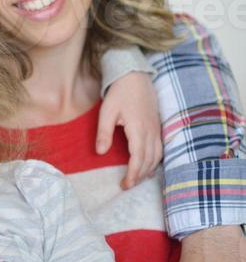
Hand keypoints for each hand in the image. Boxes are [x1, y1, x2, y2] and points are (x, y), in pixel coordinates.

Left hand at [96, 72, 161, 188]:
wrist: (136, 76)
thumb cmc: (120, 92)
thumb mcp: (107, 111)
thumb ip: (104, 132)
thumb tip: (100, 153)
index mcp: (138, 129)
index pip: (138, 159)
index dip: (133, 174)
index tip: (125, 184)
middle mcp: (151, 131)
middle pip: (149, 161)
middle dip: (140, 176)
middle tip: (128, 185)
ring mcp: (156, 129)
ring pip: (157, 156)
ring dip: (148, 170)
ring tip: (137, 178)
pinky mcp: (158, 126)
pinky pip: (160, 149)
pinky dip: (155, 160)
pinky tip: (148, 164)